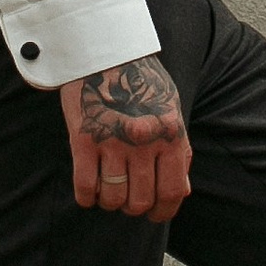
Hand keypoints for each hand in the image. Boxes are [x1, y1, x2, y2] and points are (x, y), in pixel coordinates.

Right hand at [63, 54, 192, 221]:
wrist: (105, 51)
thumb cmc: (141, 83)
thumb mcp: (171, 112)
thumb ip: (178, 152)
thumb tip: (181, 192)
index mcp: (170, 135)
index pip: (173, 192)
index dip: (163, 211)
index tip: (153, 214)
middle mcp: (144, 142)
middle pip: (139, 201)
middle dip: (132, 207)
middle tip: (125, 198)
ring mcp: (113, 142)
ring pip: (112, 198)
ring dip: (109, 202)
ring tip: (107, 192)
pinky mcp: (83, 139)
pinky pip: (85, 186)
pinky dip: (86, 197)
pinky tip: (88, 192)